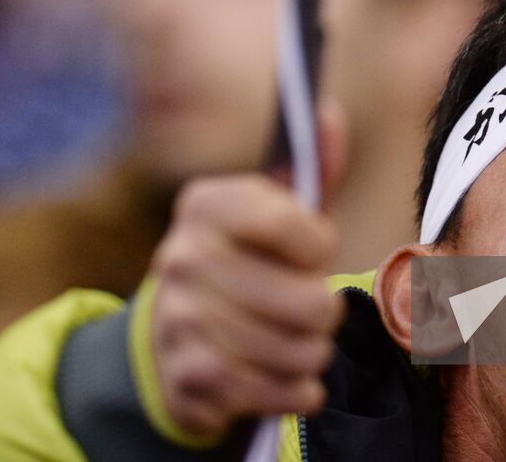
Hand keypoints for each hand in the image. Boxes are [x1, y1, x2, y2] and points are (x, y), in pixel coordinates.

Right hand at [148, 173, 343, 439]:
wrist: (175, 336)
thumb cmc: (249, 262)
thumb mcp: (279, 211)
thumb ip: (314, 168)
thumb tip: (330, 114)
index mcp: (205, 204)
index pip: (289, 225)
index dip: (320, 245)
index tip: (315, 249)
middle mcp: (181, 257)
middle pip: (307, 303)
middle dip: (323, 312)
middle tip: (308, 307)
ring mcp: (179, 319)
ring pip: (300, 351)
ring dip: (312, 353)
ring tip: (296, 340)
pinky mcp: (189, 378)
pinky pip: (281, 391)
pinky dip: (296, 390)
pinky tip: (282, 375)